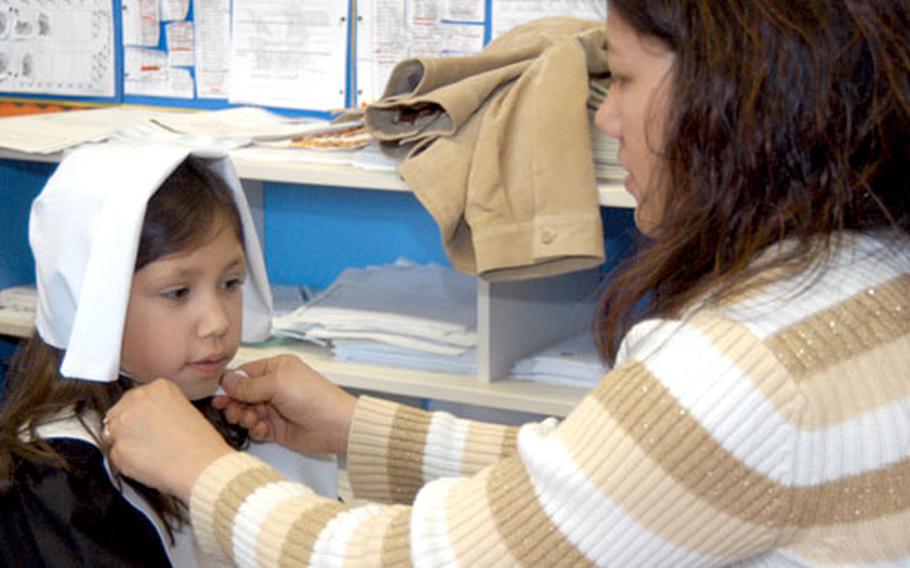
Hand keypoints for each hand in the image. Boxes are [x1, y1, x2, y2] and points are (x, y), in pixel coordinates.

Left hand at [106, 379, 232, 502]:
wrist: (203, 466)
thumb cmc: (202, 444)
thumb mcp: (186, 410)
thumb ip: (160, 408)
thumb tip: (146, 418)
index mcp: (158, 387)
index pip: (134, 397)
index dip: (141, 414)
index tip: (147, 423)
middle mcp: (137, 400)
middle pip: (118, 412)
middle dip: (128, 427)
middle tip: (147, 440)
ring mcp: (124, 425)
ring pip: (112, 434)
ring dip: (126, 443)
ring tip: (150, 453)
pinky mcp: (118, 449)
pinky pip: (116, 456)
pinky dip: (127, 462)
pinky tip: (147, 463)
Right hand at [214, 354, 356, 455]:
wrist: (334, 425)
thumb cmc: (312, 397)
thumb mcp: (277, 384)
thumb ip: (249, 385)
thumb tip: (226, 380)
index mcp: (277, 368)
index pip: (245, 374)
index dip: (230, 385)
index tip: (219, 395)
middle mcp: (275, 387)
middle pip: (242, 395)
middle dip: (234, 404)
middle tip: (232, 411)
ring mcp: (275, 408)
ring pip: (247, 412)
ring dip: (244, 417)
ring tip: (251, 420)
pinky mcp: (277, 428)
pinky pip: (256, 429)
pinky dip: (255, 430)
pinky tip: (262, 430)